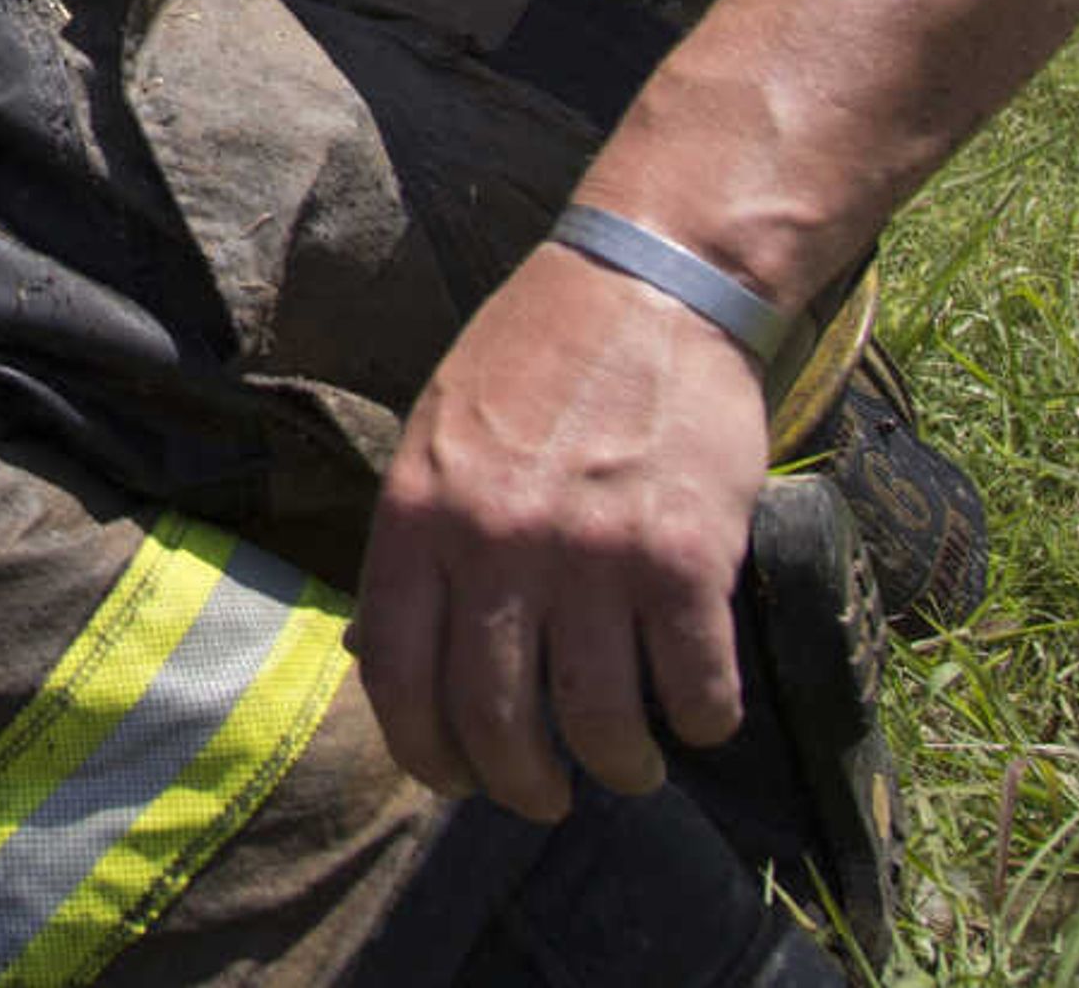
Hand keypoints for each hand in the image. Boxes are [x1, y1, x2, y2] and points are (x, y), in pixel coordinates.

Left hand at [348, 238, 769, 819]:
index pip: (398, 676)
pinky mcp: (682, 556)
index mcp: (419, 514)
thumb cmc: (535, 360)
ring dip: (617, 768)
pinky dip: (700, 721)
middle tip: (546, 794)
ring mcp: (591, 554)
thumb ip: (414, 545)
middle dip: (522, 784)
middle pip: (496, 719)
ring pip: (599, 724)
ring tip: (628, 766)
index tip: (455, 779)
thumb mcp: (436, 435)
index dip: (426, 752)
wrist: (649, 283)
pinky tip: (699, 714)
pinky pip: (692, 686)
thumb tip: (378, 658)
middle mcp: (495, 543)